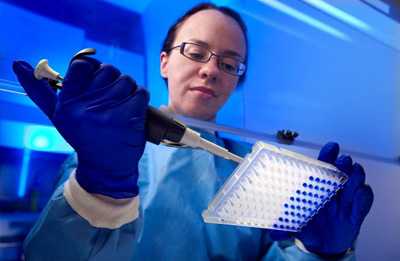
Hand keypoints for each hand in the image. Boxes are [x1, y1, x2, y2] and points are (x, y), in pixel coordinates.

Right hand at [13, 57, 148, 198]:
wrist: (106, 168)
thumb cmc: (84, 137)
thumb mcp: (58, 116)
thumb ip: (39, 91)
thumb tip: (19, 64)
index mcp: (67, 103)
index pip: (83, 64)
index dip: (93, 70)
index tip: (96, 84)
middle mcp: (85, 106)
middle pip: (108, 70)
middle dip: (112, 81)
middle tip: (109, 101)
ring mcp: (108, 112)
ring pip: (126, 80)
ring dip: (127, 91)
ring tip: (120, 108)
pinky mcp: (129, 117)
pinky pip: (140, 92)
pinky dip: (140, 98)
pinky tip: (132, 111)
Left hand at [269, 142, 373, 255]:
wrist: (323, 246)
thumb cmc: (307, 227)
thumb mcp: (293, 224)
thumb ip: (283, 226)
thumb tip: (272, 231)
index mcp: (317, 186)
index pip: (324, 165)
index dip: (329, 154)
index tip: (333, 147)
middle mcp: (333, 190)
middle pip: (343, 169)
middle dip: (344, 164)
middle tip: (343, 162)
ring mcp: (346, 200)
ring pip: (356, 181)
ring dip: (356, 177)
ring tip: (352, 178)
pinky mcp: (357, 213)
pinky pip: (365, 200)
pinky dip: (364, 196)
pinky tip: (359, 193)